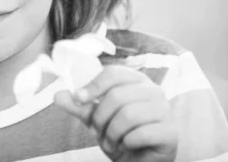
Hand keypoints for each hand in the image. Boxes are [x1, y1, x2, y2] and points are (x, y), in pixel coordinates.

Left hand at [53, 66, 177, 161]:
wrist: (140, 158)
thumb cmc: (119, 132)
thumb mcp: (95, 117)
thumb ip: (79, 106)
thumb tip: (57, 96)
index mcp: (135, 80)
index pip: (113, 73)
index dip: (92, 86)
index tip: (78, 99)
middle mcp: (153, 90)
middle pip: (117, 96)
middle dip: (100, 118)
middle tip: (98, 131)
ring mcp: (165, 110)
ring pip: (128, 115)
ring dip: (112, 133)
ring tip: (111, 141)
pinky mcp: (170, 132)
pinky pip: (141, 134)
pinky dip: (127, 143)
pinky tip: (127, 146)